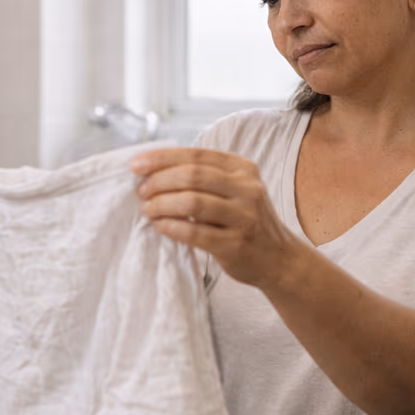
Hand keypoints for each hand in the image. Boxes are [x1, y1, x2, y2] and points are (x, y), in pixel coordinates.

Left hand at [131, 147, 301, 287]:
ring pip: (193, 202)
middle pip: (193, 176)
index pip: (197, 155)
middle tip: (141, 191)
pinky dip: (171, 227)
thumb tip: (153, 171)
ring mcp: (244, 217)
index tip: (136, 165)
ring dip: (162, 204)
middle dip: (159, 181)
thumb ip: (204, 178)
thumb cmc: (244, 220)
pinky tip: (160, 226)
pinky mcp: (236, 244)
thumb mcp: (234, 190)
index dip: (162, 158)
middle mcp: (247, 189)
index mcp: (243, 169)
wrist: (278, 258)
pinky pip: (195, 232)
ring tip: (147, 209)